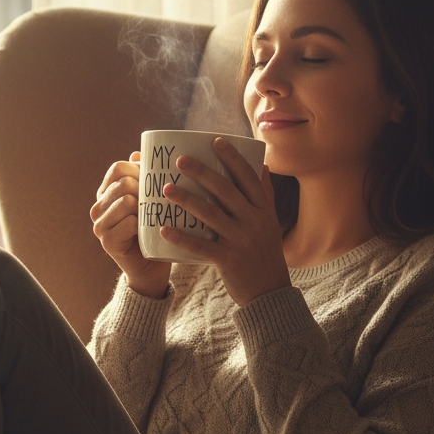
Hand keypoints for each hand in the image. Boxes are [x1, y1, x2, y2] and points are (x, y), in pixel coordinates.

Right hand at [91, 152, 171, 297]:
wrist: (153, 266)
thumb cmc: (155, 229)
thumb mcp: (151, 199)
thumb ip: (144, 177)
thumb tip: (138, 153)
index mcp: (106, 193)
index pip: (118, 168)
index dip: (138, 171)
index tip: (152, 184)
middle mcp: (98, 207)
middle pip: (122, 183)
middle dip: (143, 190)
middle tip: (156, 204)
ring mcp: (99, 225)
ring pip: (125, 200)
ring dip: (144, 208)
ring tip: (151, 218)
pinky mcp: (107, 242)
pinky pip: (128, 222)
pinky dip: (142, 226)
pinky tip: (147, 232)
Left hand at [160, 138, 288, 305]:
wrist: (270, 292)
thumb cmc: (265, 253)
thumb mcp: (270, 222)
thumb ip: (265, 195)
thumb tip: (261, 164)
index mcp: (263, 210)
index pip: (248, 177)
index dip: (232, 158)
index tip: (215, 141)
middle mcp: (254, 221)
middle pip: (225, 191)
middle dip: (202, 172)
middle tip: (180, 160)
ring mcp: (241, 241)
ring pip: (210, 214)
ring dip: (186, 199)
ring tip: (165, 188)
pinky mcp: (228, 260)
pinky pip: (200, 246)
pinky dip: (181, 238)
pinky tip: (163, 229)